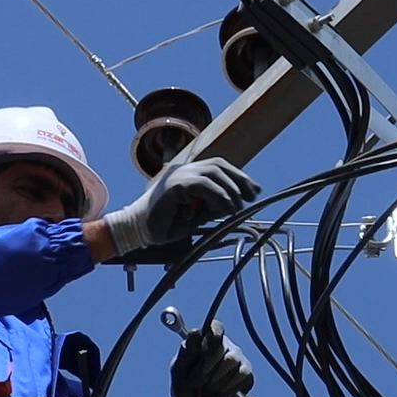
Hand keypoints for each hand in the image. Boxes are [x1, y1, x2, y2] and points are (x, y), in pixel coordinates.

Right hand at [105, 159, 260, 252]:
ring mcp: (178, 174)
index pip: (219, 166)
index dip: (239, 176)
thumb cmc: (169, 224)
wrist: (140, 230)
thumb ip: (215, 205)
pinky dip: (218, 197)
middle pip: (218, 166)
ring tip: (235, 208)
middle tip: (251, 198)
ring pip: (213, 173)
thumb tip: (238, 204)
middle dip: (239, 181)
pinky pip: (202, 186)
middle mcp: (184, 169)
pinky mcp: (174, 185)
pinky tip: (225, 209)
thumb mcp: (199, 214)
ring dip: (230, 191)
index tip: (255, 191)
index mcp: (190, 173)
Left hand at [170, 320, 254, 396]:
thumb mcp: (179, 370)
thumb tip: (196, 332)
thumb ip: (186, 351)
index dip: (212, 336)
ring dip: (216, 379)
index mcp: (206, 342)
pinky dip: (227, 388)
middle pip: (223, 346)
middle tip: (198, 380)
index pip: (215, 327)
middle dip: (208, 365)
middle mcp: (224, 347)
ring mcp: (238, 361)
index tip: (204, 348)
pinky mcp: (247, 376)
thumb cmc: (185, 388)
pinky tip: (219, 394)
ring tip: (208, 389)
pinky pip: (242, 376)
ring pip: (232, 360)